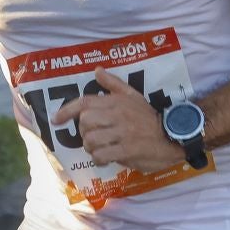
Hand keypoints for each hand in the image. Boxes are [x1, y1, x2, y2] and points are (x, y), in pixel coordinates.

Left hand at [53, 67, 182, 173]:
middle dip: (84, 133)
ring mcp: (122, 133)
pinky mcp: (127, 150)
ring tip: (100, 150)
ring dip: (91, 148)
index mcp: (117, 101)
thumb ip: (114, 84)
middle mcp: (118, 114)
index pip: (86, 102)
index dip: (67, 110)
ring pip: (91, 140)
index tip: (56, 120)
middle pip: (85, 122)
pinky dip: (99, 159)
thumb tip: (97, 70)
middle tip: (93, 138)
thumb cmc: (150, 117)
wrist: (172, 136)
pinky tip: (106, 159)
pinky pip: (102, 155)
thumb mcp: (134, 96)